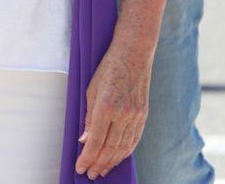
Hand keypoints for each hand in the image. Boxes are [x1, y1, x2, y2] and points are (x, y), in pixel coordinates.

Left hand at [75, 43, 149, 178]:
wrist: (134, 53)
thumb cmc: (108, 68)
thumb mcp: (91, 90)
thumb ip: (89, 117)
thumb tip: (84, 140)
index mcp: (106, 107)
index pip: (95, 141)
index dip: (87, 158)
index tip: (80, 167)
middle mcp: (123, 114)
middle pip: (109, 148)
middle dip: (98, 164)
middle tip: (91, 174)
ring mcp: (136, 116)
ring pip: (123, 147)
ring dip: (112, 161)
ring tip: (102, 170)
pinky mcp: (144, 115)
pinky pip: (134, 139)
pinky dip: (125, 152)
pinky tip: (118, 158)